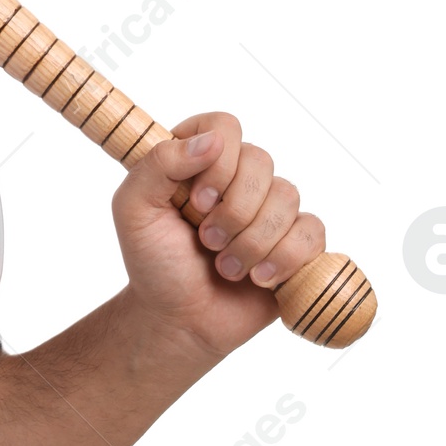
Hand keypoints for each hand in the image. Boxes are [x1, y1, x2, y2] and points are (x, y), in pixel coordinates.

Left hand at [110, 111, 327, 361]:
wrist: (180, 319)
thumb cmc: (154, 263)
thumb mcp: (134, 209)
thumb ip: (159, 164)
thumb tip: (211, 140)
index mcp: (195, 160)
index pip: (223, 126)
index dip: (218, 160)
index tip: (197, 201)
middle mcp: (236, 178)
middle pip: (261, 160)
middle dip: (233, 210)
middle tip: (206, 242)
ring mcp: (268, 208)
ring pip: (288, 196)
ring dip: (252, 241)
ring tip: (226, 268)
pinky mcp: (296, 242)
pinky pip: (311, 231)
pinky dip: (284, 258)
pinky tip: (259, 278)